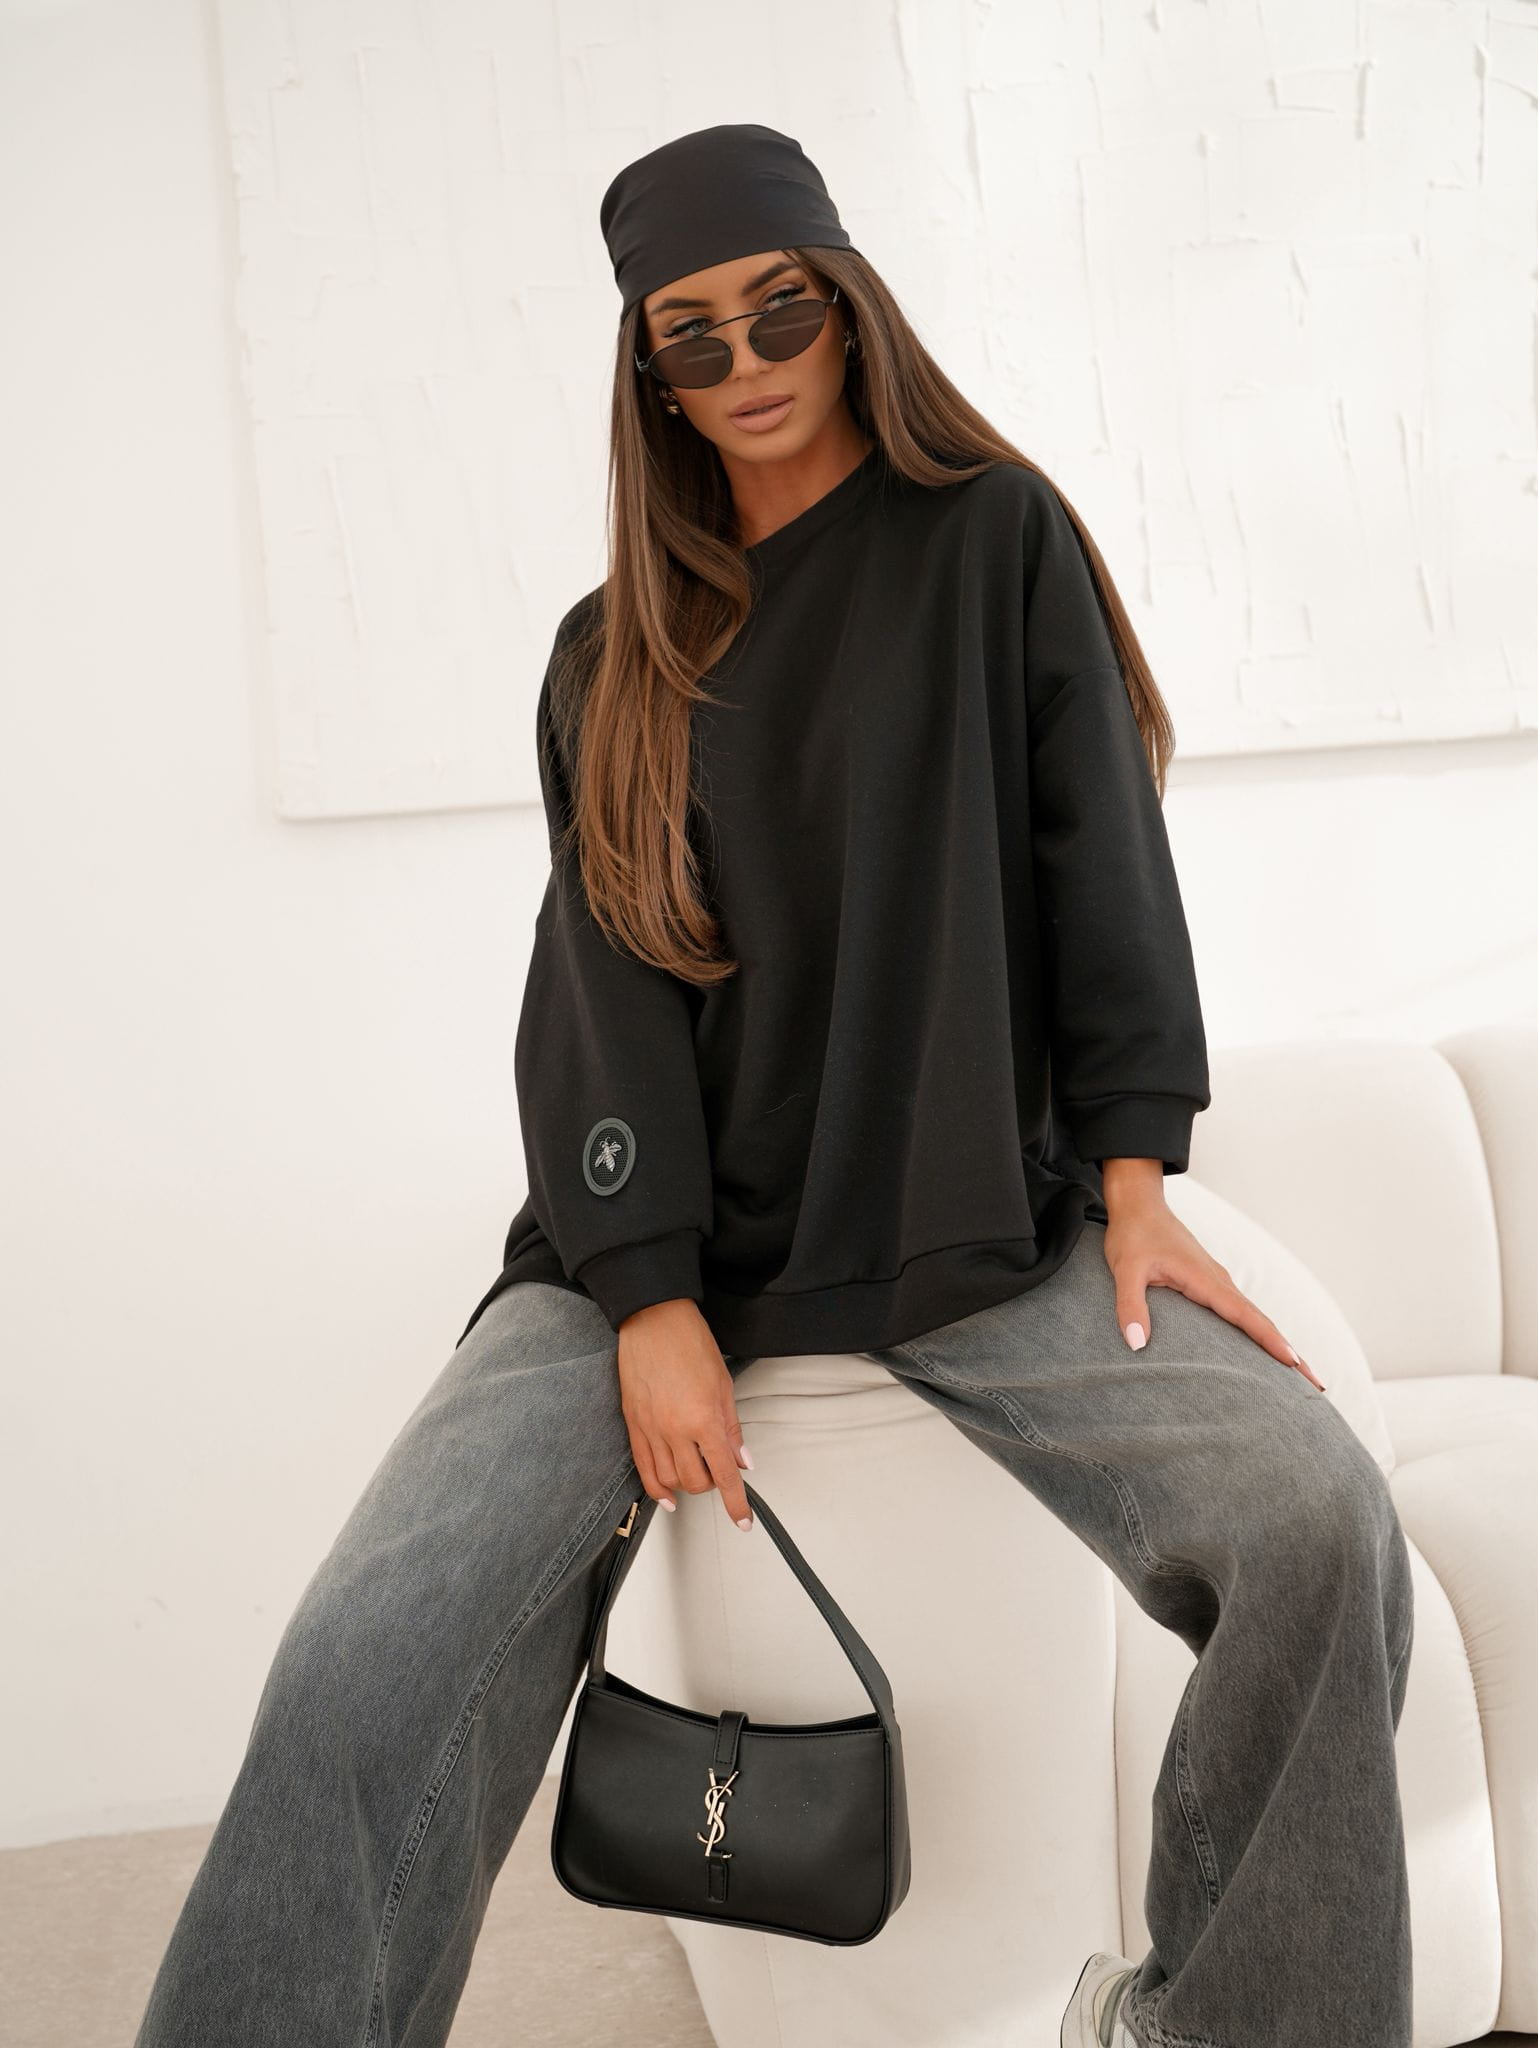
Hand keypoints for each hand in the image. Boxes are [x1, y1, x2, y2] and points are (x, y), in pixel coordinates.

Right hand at [614, 1297, 756, 1528]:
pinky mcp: (632, 1423)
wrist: (653, 1319)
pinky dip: (655, 1487)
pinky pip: (642, 1467)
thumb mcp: (724, 1384)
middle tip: (720, 1473)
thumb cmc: (690, 1342)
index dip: (736, 1502)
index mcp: (703, 1420)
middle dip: (711, 1485)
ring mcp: (650, 1429)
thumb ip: (731, 1429)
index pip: (723, 1474)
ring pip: (668, 1479)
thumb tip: (742, 1460)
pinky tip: (666, 1495)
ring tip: (696, 1476)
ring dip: (686, 1486)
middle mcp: (674, 1430)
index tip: (743, 1520)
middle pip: (695, 1481)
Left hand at [1099, 1160, 1325, 1391]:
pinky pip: (1242, 1313)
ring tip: (1301, 1377)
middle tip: (1318, 1385)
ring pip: (1255, 1318)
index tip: (1295, 1364)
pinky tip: (1264, 1350)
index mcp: (1205, 1279)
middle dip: (1291, 1353)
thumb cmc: (1132, 1235)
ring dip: (1279, 1344)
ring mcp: (1218, 1282)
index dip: (1270, 1341)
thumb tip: (1136, 1344)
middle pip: (1262, 1321)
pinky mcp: (1211, 1283)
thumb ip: (1130, 1306)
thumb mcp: (1125, 1270)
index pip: (1245, 1315)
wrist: (1139, 1204)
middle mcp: (1220, 1281)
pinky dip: (1260, 1333)